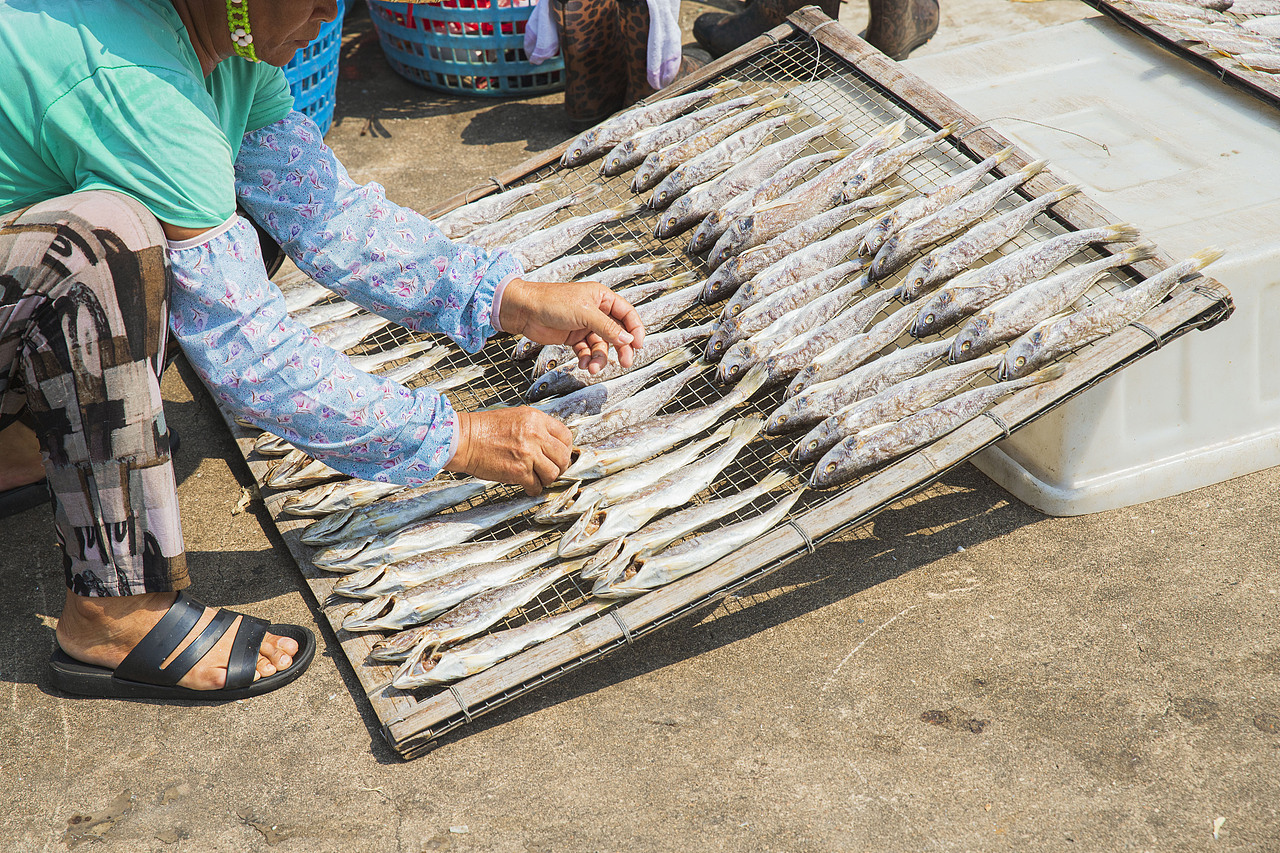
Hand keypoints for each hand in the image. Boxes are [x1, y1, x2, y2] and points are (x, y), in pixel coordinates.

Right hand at [444, 408, 572, 495]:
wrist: (464, 439)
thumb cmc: (485, 429)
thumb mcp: (516, 417)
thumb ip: (536, 428)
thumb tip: (552, 444)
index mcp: (536, 419)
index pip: (565, 436)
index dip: (565, 448)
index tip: (559, 455)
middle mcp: (535, 435)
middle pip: (563, 457)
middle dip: (560, 466)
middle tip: (551, 469)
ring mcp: (528, 454)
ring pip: (553, 473)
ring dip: (547, 478)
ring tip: (537, 477)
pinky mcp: (518, 471)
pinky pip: (536, 485)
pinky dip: (533, 488)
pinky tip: (527, 485)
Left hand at [498, 278, 645, 374]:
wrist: (525, 310)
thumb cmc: (552, 302)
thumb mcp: (584, 313)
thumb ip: (607, 327)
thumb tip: (627, 340)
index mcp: (602, 298)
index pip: (626, 314)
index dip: (635, 329)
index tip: (638, 345)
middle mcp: (596, 311)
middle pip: (617, 332)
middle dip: (621, 349)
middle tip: (625, 362)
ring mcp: (585, 325)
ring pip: (601, 345)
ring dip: (600, 358)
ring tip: (593, 367)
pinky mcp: (573, 337)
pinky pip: (587, 351)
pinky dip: (587, 359)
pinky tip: (583, 364)